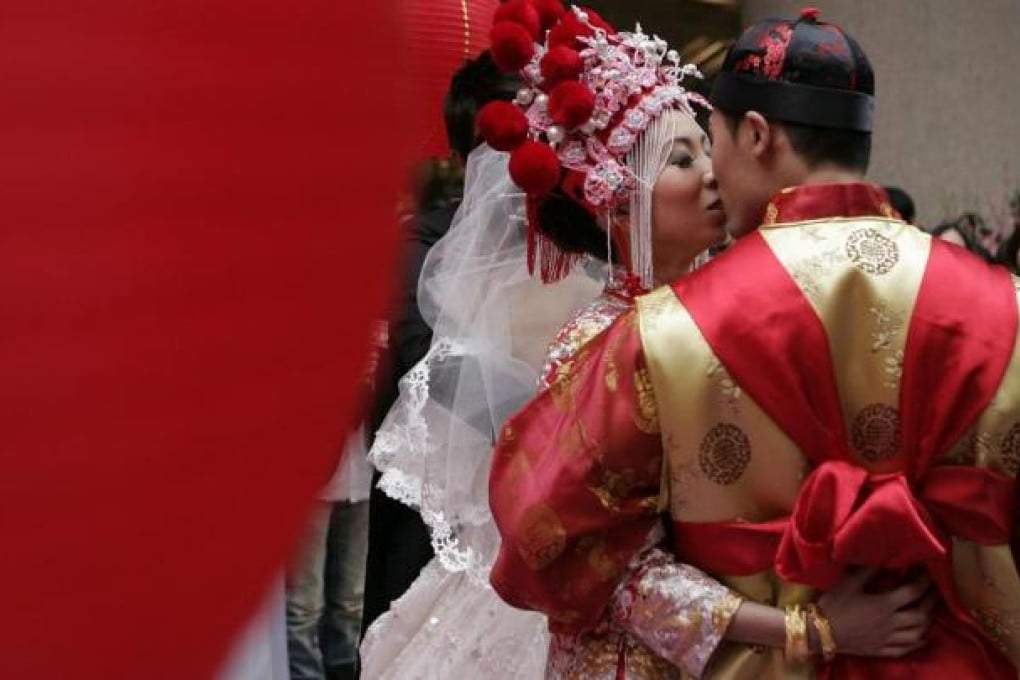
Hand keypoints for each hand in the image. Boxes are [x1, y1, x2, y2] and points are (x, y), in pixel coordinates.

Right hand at [817, 569, 937, 657]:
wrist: (819, 632)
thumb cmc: (833, 605)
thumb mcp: (847, 583)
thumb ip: (867, 571)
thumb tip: (884, 559)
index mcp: (884, 605)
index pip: (912, 592)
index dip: (923, 581)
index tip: (929, 571)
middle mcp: (891, 623)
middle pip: (921, 614)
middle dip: (931, 601)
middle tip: (937, 592)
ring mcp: (887, 639)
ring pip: (917, 633)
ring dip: (927, 621)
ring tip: (930, 612)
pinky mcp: (881, 650)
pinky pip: (906, 649)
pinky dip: (918, 644)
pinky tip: (922, 639)